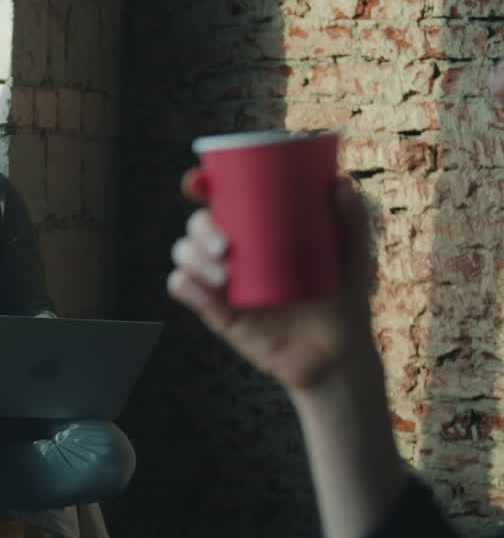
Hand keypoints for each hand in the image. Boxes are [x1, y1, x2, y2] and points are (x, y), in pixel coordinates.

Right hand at [166, 169, 375, 392]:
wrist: (336, 356)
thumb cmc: (344, 301)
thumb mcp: (353, 257)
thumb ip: (353, 221)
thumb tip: (342, 181)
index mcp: (259, 230)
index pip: (222, 199)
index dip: (200, 185)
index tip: (198, 183)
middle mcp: (236, 251)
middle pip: (198, 225)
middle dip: (200, 227)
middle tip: (225, 245)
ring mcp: (223, 281)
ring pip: (186, 254)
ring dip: (192, 256)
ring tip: (222, 275)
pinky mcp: (218, 311)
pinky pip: (185, 290)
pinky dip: (183, 283)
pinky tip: (195, 286)